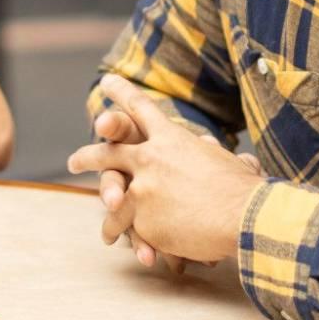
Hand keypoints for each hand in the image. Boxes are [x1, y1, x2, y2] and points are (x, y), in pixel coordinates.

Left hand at [67, 76, 265, 266]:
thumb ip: (211, 154)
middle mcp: (150, 159)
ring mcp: (142, 188)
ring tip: (96, 210)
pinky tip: (110, 237)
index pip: (142, 110)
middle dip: (89, 156)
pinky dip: (117, 231)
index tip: (107, 81)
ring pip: (111, 192)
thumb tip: (220, 150)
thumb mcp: (227, 160)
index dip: (123, 94)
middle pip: (110, 153)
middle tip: (73, 161)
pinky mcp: (140, 217)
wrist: (243, 216)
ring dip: (102, 201)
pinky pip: (123, 224)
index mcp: (172, 139)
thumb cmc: (245, 189)